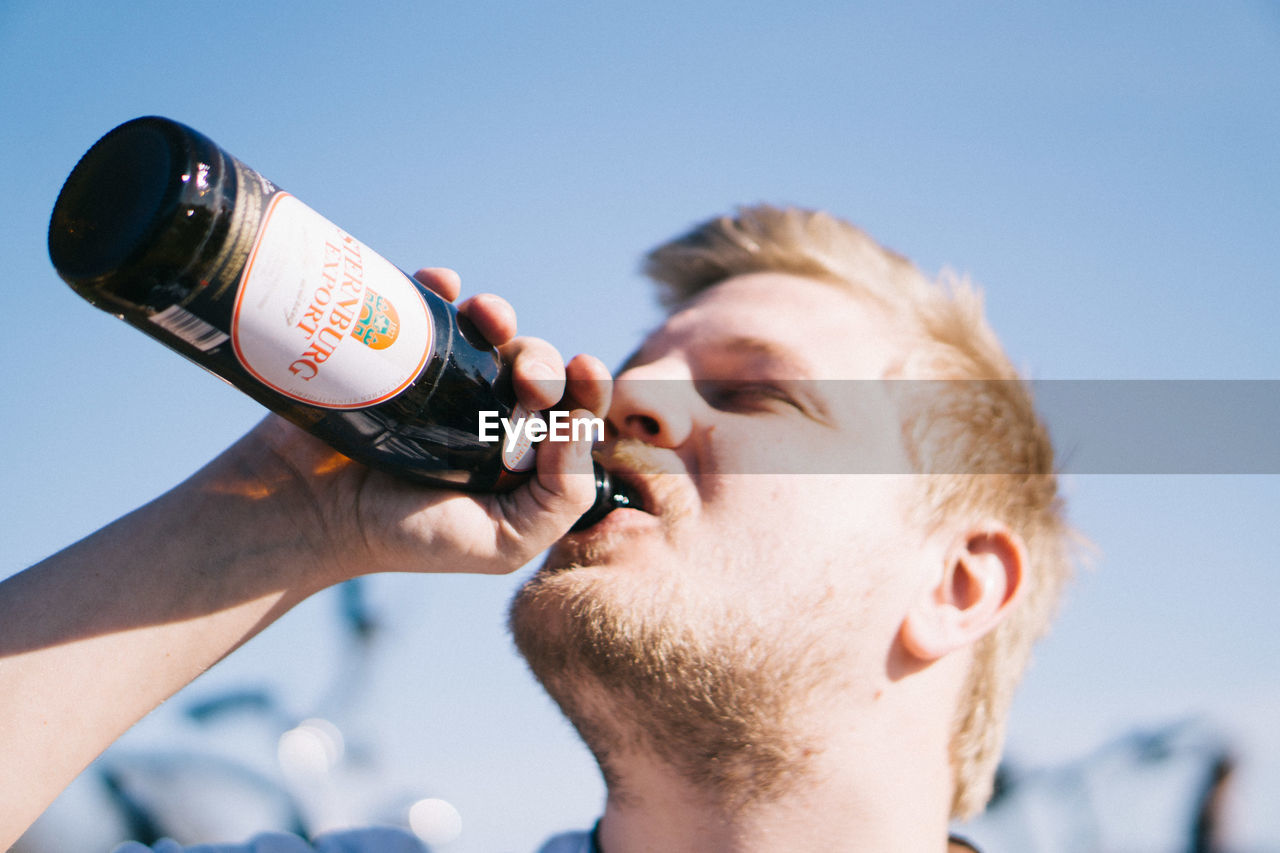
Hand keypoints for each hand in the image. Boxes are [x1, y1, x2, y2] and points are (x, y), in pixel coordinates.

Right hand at [191, 267, 612, 585]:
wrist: (306, 511)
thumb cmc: (404, 535)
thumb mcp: (501, 544)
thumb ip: (561, 501)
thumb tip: (580, 428)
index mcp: (521, 455)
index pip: (572, 412)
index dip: (589, 386)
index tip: (585, 371)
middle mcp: (487, 412)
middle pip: (536, 365)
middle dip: (543, 360)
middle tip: (526, 380)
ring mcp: (442, 378)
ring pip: (490, 329)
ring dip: (501, 313)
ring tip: (490, 318)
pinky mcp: (396, 349)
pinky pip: (426, 303)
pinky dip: (442, 285)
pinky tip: (446, 285)